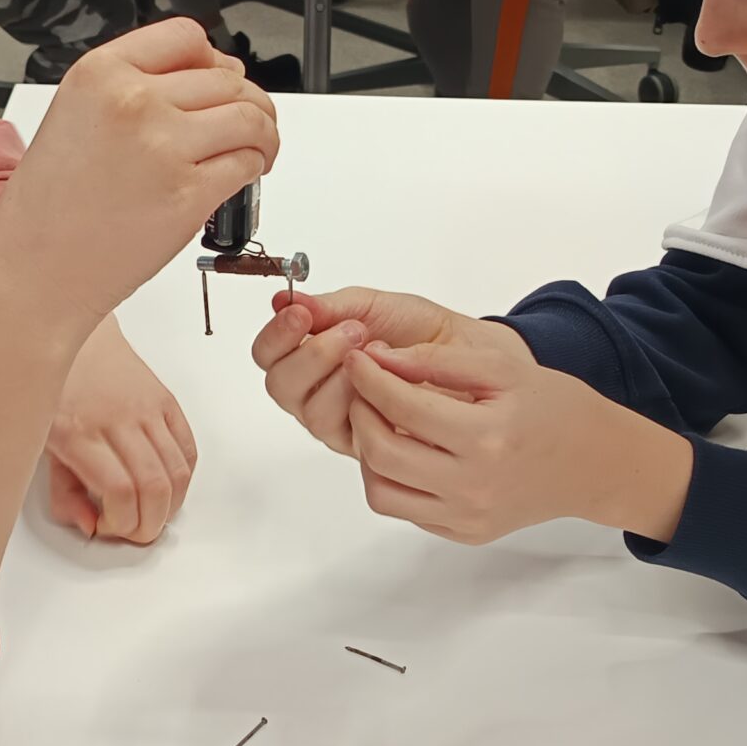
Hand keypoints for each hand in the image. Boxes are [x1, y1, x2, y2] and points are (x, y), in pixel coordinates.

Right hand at [0, 19, 276, 344]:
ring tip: (256, 150)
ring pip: (250, 117)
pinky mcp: (190, 194)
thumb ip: (130, 88)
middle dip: (248, 102)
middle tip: (248, 124)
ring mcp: (165, 147)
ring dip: (264, 133)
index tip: (221, 79)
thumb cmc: (48, 208)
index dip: (214, 60)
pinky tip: (242, 178)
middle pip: (227, 79)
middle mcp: (134, 102)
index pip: (186, 38)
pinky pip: (247, 164)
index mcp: (99, 74)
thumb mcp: (72, 116)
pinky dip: (254, 169)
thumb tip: (204, 78)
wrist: (35, 271)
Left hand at [45, 318, 196, 543]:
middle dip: (149, 525)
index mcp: (77, 431)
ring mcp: (145, 408)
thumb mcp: (41, 446)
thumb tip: (92, 526)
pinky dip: (183, 480)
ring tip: (151, 514)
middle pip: (154, 488)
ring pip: (178, 473)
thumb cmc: (51, 388)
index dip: (121, 523)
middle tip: (135, 532)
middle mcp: (116, 418)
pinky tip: (165, 487)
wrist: (73, 333)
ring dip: (170, 507)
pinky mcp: (165, 401)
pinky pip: (189, 451)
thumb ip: (64, 493)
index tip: (108, 526)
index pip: (119, 491)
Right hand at [251, 288, 512, 456]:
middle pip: (280, 385)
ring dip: (338, 375)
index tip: (300, 314)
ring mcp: (341, 419)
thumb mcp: (379, 307)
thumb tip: (286, 301)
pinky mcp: (365, 445)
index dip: (276, 335)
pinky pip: (343, 430)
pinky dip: (360, 401)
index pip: (269, 352)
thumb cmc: (429, 333)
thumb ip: (331, 306)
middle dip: (311, 355)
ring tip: (375, 349)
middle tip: (351, 331)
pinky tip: (385, 381)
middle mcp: (319, 390)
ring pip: (308, 409)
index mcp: (314, 354)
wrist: (477, 360)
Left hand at [341, 338, 693, 546]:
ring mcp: (467, 517)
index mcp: (486, 437)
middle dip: (360, 411)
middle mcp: (473, 486)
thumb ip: (437, 360)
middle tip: (364, 387)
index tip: (358, 357)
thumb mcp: (502, 368)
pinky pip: (406, 510)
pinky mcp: (464, 533)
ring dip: (368, 452)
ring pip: (380, 491)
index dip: (369, 377)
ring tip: (383, 421)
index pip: (400, 406)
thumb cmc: (555, 409)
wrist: (595, 463)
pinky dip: (393, 479)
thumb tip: (379, 358)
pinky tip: (409, 450)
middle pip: (380, 452)